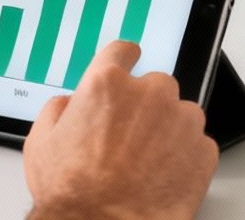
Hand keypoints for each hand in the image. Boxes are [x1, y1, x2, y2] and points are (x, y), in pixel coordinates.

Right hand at [24, 40, 217, 219]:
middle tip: (126, 139)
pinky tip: (161, 175)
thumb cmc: (74, 194)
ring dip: (166, 130)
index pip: (123, 50)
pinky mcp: (203, 150)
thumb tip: (70, 103)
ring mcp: (181, 121)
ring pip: (179, 113)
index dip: (123, 60)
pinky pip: (196, 143)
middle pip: (154, 85)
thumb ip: (59, 108)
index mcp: (108, 84)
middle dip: (143, 106)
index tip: (128, 63)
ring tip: (144, 163)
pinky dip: (183, 156)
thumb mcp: (42, 142)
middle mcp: (150, 94)